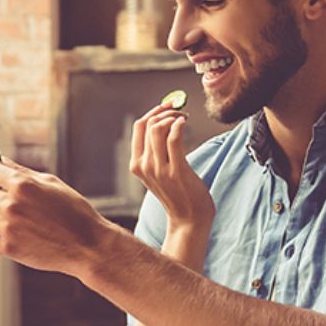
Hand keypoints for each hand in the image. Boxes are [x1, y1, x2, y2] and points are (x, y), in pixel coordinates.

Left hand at [0, 156, 110, 274]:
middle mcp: (11, 204)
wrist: (87, 245)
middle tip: (2, 197)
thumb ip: (21, 171)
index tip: (1, 179)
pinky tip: (0, 231)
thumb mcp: (52, 183)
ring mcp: (7, 227)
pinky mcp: (7, 248)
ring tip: (0, 215)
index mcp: (22, 184)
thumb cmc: (74, 213)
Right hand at [130, 103, 214, 235]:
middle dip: (166, 111)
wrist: (188, 219)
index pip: (138, 127)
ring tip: (185, 118)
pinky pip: (174, 138)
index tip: (168, 106)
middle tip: (181, 112)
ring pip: (158, 128)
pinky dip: (179, 125)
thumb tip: (164, 120)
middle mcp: (144, 166)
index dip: (154, 111)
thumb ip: (157, 151)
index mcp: (136, 165)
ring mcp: (158, 170)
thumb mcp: (160, 172)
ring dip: (173, 117)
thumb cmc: (178, 193)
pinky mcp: (176, 172)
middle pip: (149, 124)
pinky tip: (186, 123)